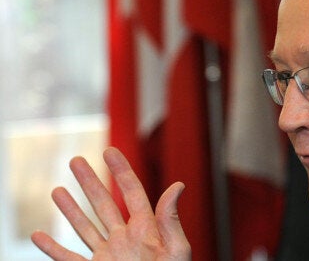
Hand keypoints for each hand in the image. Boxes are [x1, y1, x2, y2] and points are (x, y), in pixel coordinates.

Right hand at [31, 147, 190, 259]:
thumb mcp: (175, 250)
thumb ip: (170, 219)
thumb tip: (178, 185)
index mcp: (145, 229)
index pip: (131, 192)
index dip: (121, 171)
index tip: (109, 151)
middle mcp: (125, 239)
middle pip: (104, 204)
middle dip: (89, 182)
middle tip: (75, 161)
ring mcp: (108, 257)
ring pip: (84, 228)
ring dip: (70, 210)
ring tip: (57, 190)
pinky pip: (68, 259)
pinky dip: (51, 249)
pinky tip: (38, 235)